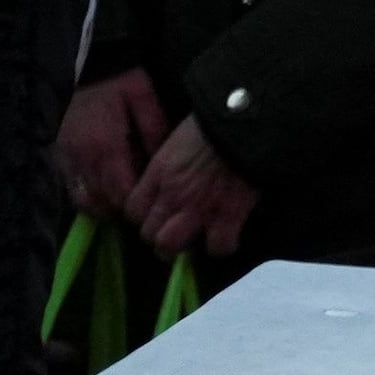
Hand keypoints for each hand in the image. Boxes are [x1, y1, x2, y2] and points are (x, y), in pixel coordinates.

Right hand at [53, 72, 170, 221]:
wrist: (86, 58)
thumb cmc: (118, 78)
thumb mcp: (144, 99)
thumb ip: (155, 132)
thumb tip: (162, 164)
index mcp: (107, 147)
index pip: (121, 194)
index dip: (135, 206)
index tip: (148, 204)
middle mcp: (83, 156)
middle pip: (99, 202)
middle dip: (118, 209)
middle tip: (136, 203)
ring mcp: (67, 154)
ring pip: (80, 197)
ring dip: (99, 203)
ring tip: (115, 199)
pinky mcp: (58, 148)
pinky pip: (68, 183)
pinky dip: (83, 190)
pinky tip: (98, 184)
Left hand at [124, 113, 264, 261]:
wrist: (242, 125)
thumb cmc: (209, 126)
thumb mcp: (176, 142)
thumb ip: (167, 166)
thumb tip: (167, 179)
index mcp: (158, 174)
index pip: (132, 211)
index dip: (143, 218)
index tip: (154, 216)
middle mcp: (171, 196)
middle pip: (148, 234)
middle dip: (158, 239)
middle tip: (173, 235)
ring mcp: (198, 209)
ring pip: (171, 246)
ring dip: (182, 248)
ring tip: (193, 242)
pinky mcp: (228, 216)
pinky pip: (218, 247)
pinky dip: (222, 246)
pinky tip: (225, 237)